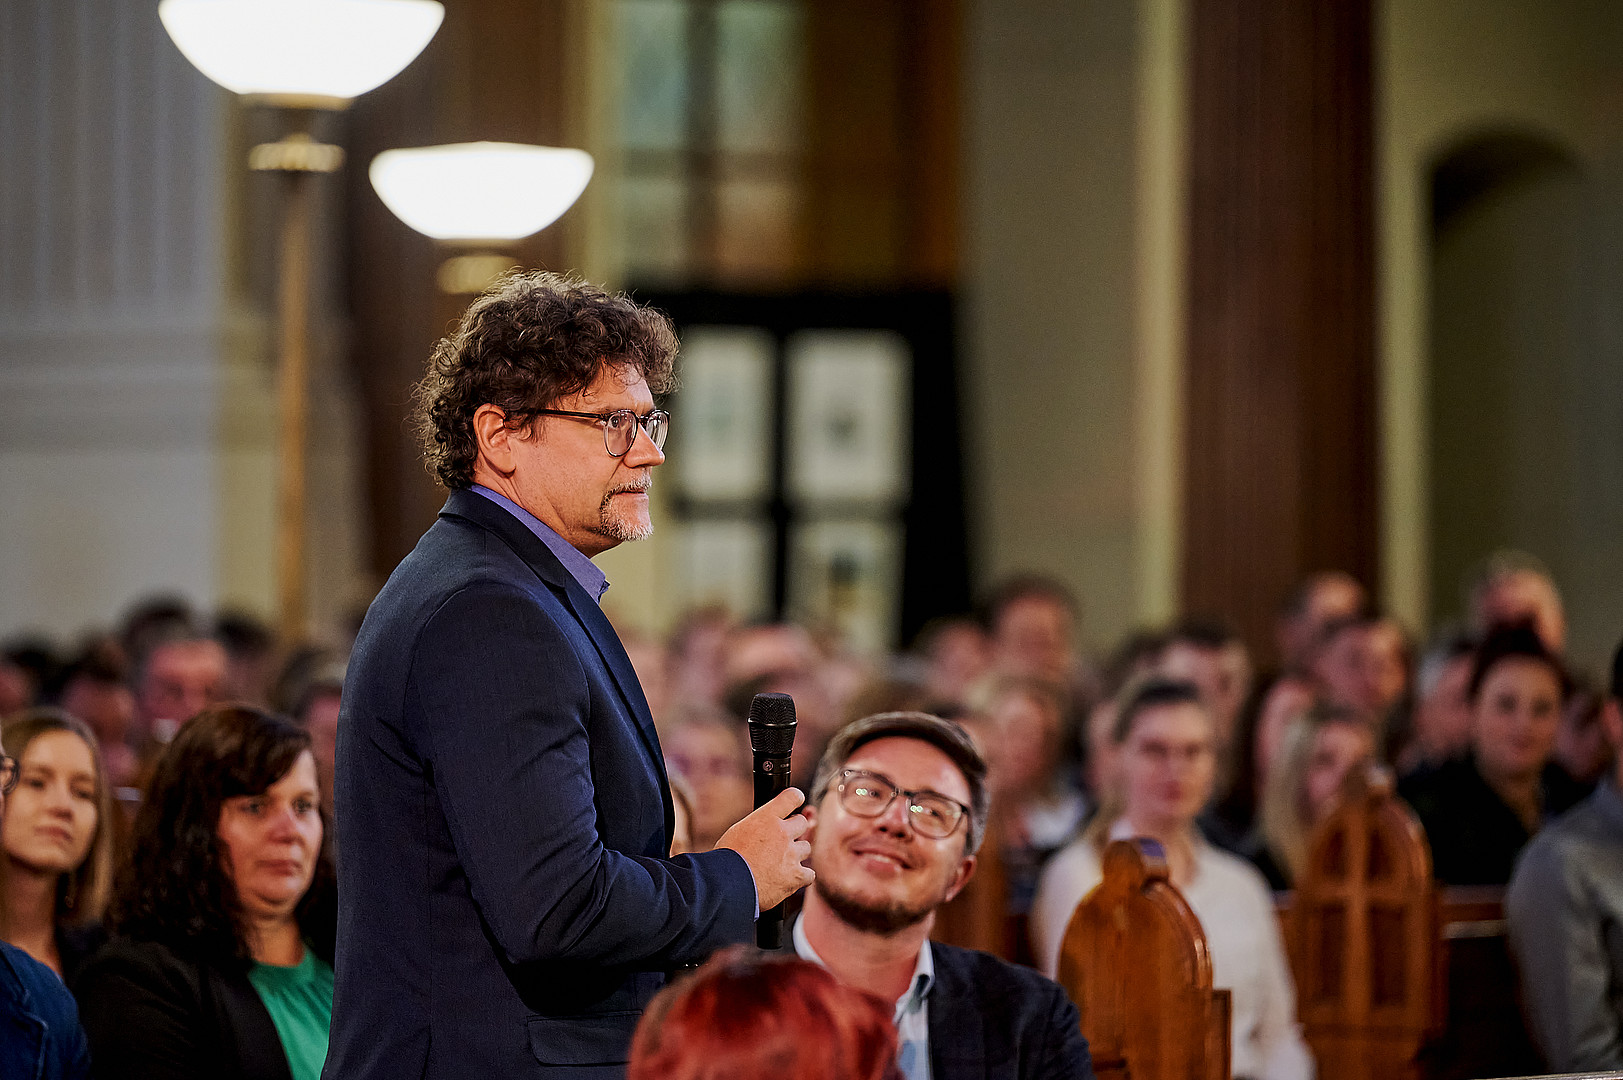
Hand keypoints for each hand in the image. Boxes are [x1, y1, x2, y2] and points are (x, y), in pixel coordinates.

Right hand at [716, 787, 814, 910]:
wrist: (726, 885)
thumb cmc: (726, 860)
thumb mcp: (738, 831)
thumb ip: (759, 826)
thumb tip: (767, 828)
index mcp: (766, 818)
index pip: (792, 797)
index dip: (795, 799)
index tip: (796, 801)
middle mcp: (782, 833)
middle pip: (802, 823)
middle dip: (793, 831)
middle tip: (780, 843)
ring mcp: (791, 854)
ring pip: (805, 848)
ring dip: (796, 855)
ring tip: (778, 865)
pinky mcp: (796, 876)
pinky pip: (809, 874)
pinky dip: (800, 877)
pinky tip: (787, 880)